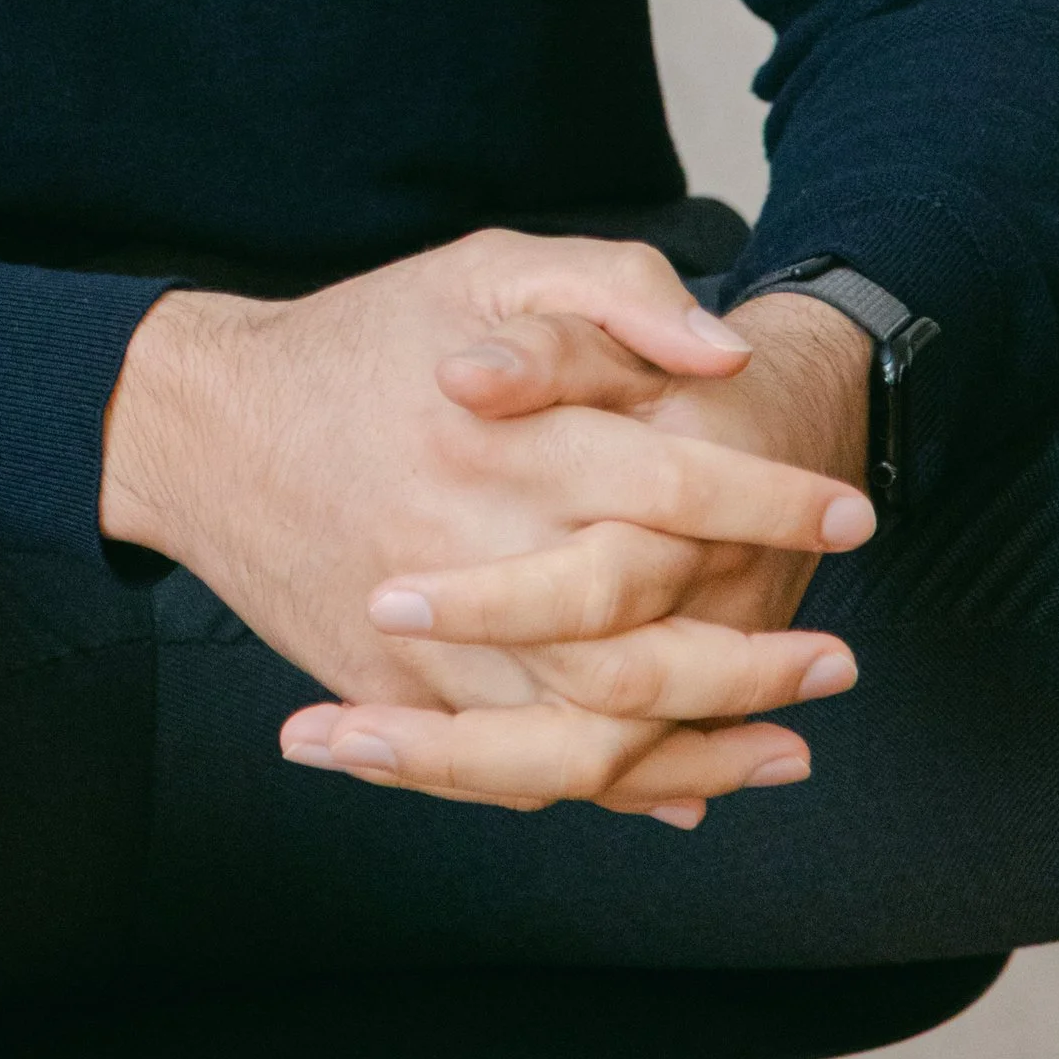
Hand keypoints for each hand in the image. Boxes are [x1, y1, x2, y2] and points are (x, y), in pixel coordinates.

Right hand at [99, 236, 873, 818]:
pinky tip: (682, 787)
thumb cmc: (364, 334)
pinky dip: (606, 790)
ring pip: (589, 733)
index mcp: (508, 441)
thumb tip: (718, 358)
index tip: (852, 515)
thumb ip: (611, 290)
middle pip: (645, 645)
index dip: (776, 506)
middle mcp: (473, 552)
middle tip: (841, 660)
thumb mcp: (487, 268)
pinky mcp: (391, 695)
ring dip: (704, 745)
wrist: (207, 424)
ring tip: (787, 742)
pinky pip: (513, 769)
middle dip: (758, 662)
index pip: (676, 490)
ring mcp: (427, 642)